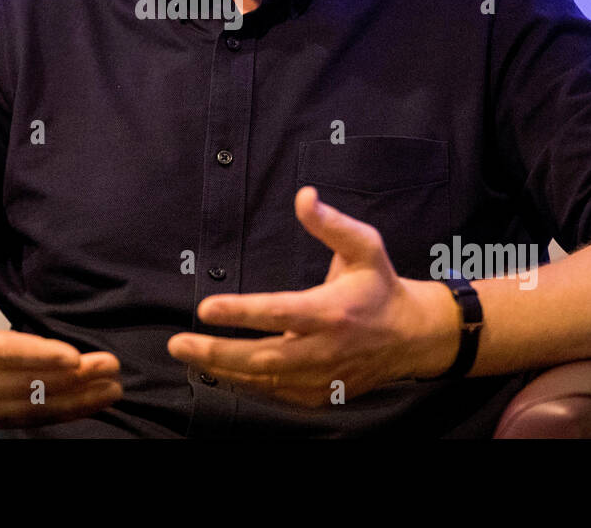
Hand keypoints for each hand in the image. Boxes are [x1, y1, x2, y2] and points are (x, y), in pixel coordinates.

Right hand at [0, 228, 122, 426]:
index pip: (3, 352)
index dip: (39, 355)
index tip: (73, 355)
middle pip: (26, 383)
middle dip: (72, 377)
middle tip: (110, 364)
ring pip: (34, 407)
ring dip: (77, 399)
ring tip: (112, 387)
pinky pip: (32, 420)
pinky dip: (65, 414)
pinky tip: (94, 402)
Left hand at [166, 186, 456, 407]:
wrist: (412, 338)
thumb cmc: (380, 286)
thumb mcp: (365, 246)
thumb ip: (331, 223)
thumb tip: (303, 196)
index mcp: (332, 311)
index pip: (279, 312)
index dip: (241, 312)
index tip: (206, 308)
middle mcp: (325, 349)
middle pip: (262, 357)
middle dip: (216, 352)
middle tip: (179, 343)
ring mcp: (322, 377)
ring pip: (264, 381)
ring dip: (222, 370)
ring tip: (188, 355)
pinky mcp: (320, 394)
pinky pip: (276, 393)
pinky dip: (245, 385)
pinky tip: (219, 371)